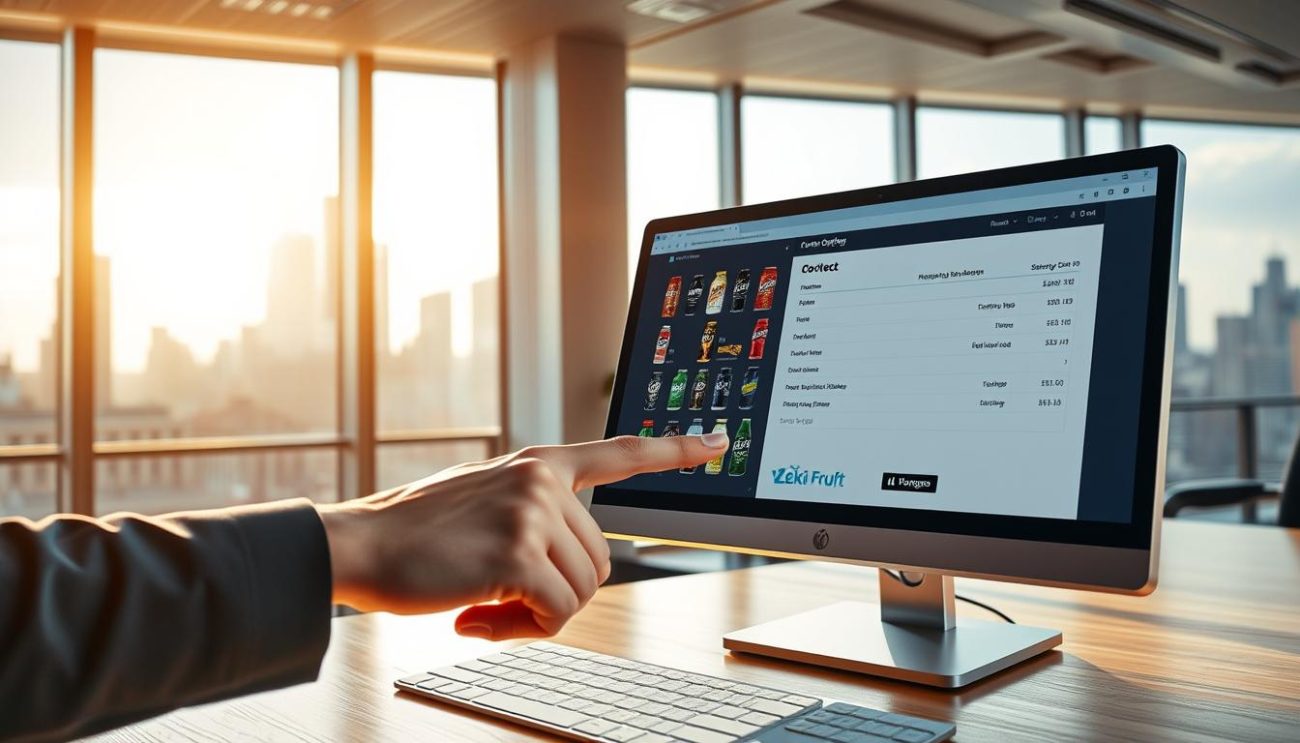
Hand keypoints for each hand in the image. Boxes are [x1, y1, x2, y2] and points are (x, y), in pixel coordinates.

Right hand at [316, 433, 727, 639]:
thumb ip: (536, 515)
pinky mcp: (518, 552)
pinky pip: (556, 614)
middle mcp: (542, 479)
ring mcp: (532, 511)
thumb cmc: (417, 536)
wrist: (357, 545)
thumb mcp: (485, 501)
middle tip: (498, 600)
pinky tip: (473, 618)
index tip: (718, 442)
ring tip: (482, 605)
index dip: (674, 451)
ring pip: (582, 593)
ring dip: (536, 616)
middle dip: (556, 594)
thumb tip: (576, 567)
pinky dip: (520, 631)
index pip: (621, 453)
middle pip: (600, 562)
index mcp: (539, 464)